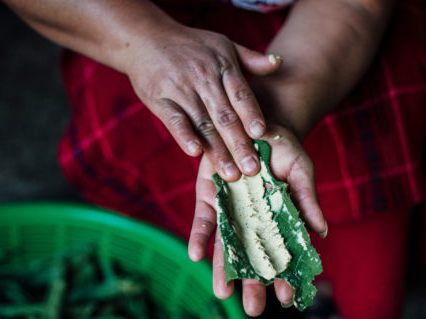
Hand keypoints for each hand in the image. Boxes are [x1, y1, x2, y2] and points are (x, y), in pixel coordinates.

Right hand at [124, 23, 282, 180]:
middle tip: (252, 169)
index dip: (251, 114)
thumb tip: (279, 63)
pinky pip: (174, 120)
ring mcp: (181, 90)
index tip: (262, 134)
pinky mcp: (160, 100)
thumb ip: (251, 59)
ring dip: (217, 151)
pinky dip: (184, 136)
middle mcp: (204, 79)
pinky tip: (195, 152)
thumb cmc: (191, 45)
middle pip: (225, 116)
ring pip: (203, 124)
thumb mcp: (223, 45)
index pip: (241, 94)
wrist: (146, 38)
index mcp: (223, 67)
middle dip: (240, 144)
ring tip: (231, 174)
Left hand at [188, 125, 326, 315]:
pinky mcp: (209, 198)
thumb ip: (306, 198)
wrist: (255, 124)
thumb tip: (321, 231)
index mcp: (277, 219)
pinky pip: (203, 223)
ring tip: (223, 294)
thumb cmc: (284, 149)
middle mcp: (252, 221)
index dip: (285, 275)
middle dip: (253, 284)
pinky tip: (197, 256)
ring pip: (226, 247)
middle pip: (253, 258)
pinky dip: (199, 239)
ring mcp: (230, 212)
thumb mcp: (300, 169)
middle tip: (254, 310)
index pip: (282, 254)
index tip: (288, 298)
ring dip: (223, 271)